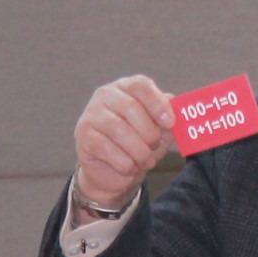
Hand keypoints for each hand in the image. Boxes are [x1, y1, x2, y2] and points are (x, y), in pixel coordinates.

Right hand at [71, 75, 174, 208]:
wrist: (113, 171)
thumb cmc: (137, 144)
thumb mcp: (157, 128)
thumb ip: (166, 115)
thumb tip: (173, 103)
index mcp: (125, 87)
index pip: (140, 85)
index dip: (157, 103)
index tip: (170, 122)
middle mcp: (105, 96)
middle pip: (131, 108)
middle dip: (149, 133)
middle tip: (154, 146)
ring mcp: (91, 115)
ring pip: (120, 131)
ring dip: (139, 151)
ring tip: (145, 160)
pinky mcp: (84, 137)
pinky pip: (108, 150)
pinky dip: (125, 163)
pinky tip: (129, 166)